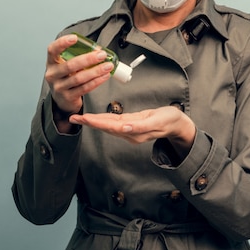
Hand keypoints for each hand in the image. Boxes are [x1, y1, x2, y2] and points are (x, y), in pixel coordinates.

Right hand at [45, 34, 113, 115]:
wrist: (62, 99)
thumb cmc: (67, 77)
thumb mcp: (67, 64)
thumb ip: (78, 56)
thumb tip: (99, 50)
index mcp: (51, 62)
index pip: (53, 50)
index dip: (62, 43)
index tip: (74, 38)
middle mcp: (52, 74)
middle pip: (70, 65)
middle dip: (88, 59)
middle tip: (102, 55)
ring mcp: (59, 87)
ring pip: (79, 78)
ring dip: (96, 71)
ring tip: (107, 66)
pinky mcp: (67, 97)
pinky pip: (84, 88)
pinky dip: (96, 81)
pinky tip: (104, 76)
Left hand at [69, 106, 196, 157]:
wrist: (177, 124)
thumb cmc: (169, 120)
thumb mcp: (157, 121)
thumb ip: (140, 126)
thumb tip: (123, 128)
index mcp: (133, 132)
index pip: (110, 127)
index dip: (96, 122)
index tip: (84, 118)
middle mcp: (128, 132)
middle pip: (105, 127)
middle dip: (89, 122)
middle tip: (72, 117)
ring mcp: (129, 129)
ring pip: (107, 125)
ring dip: (93, 121)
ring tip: (79, 117)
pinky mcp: (131, 123)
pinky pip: (113, 122)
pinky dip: (102, 119)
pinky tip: (94, 117)